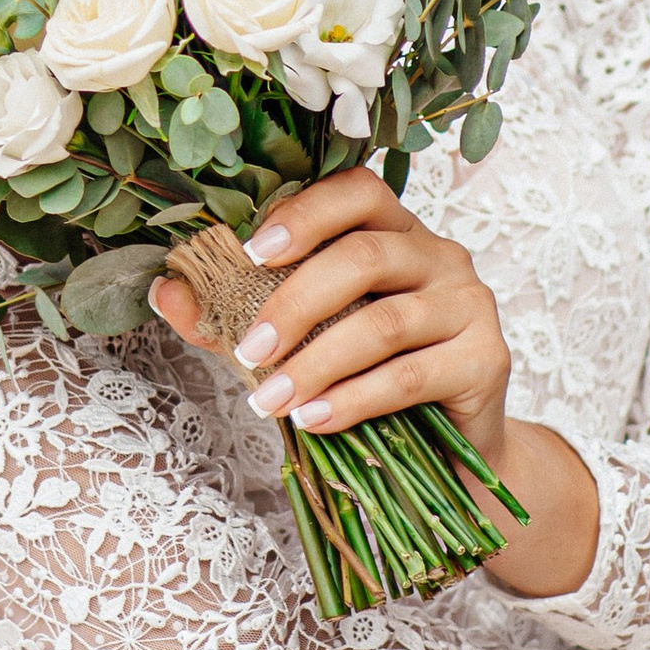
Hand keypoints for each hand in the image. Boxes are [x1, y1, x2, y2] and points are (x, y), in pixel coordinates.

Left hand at [146, 170, 600, 597]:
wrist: (448, 458)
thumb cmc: (365, 382)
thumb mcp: (293, 342)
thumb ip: (232, 314)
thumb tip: (163, 289)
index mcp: (395, 231)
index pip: (357, 191)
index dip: (305, 212)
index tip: (250, 249)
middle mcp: (440, 255)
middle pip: (365, 256)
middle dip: (295, 302)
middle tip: (248, 350)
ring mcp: (471, 305)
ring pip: (385, 322)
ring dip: (316, 362)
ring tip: (268, 401)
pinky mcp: (486, 361)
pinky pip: (411, 375)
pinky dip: (353, 399)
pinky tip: (313, 418)